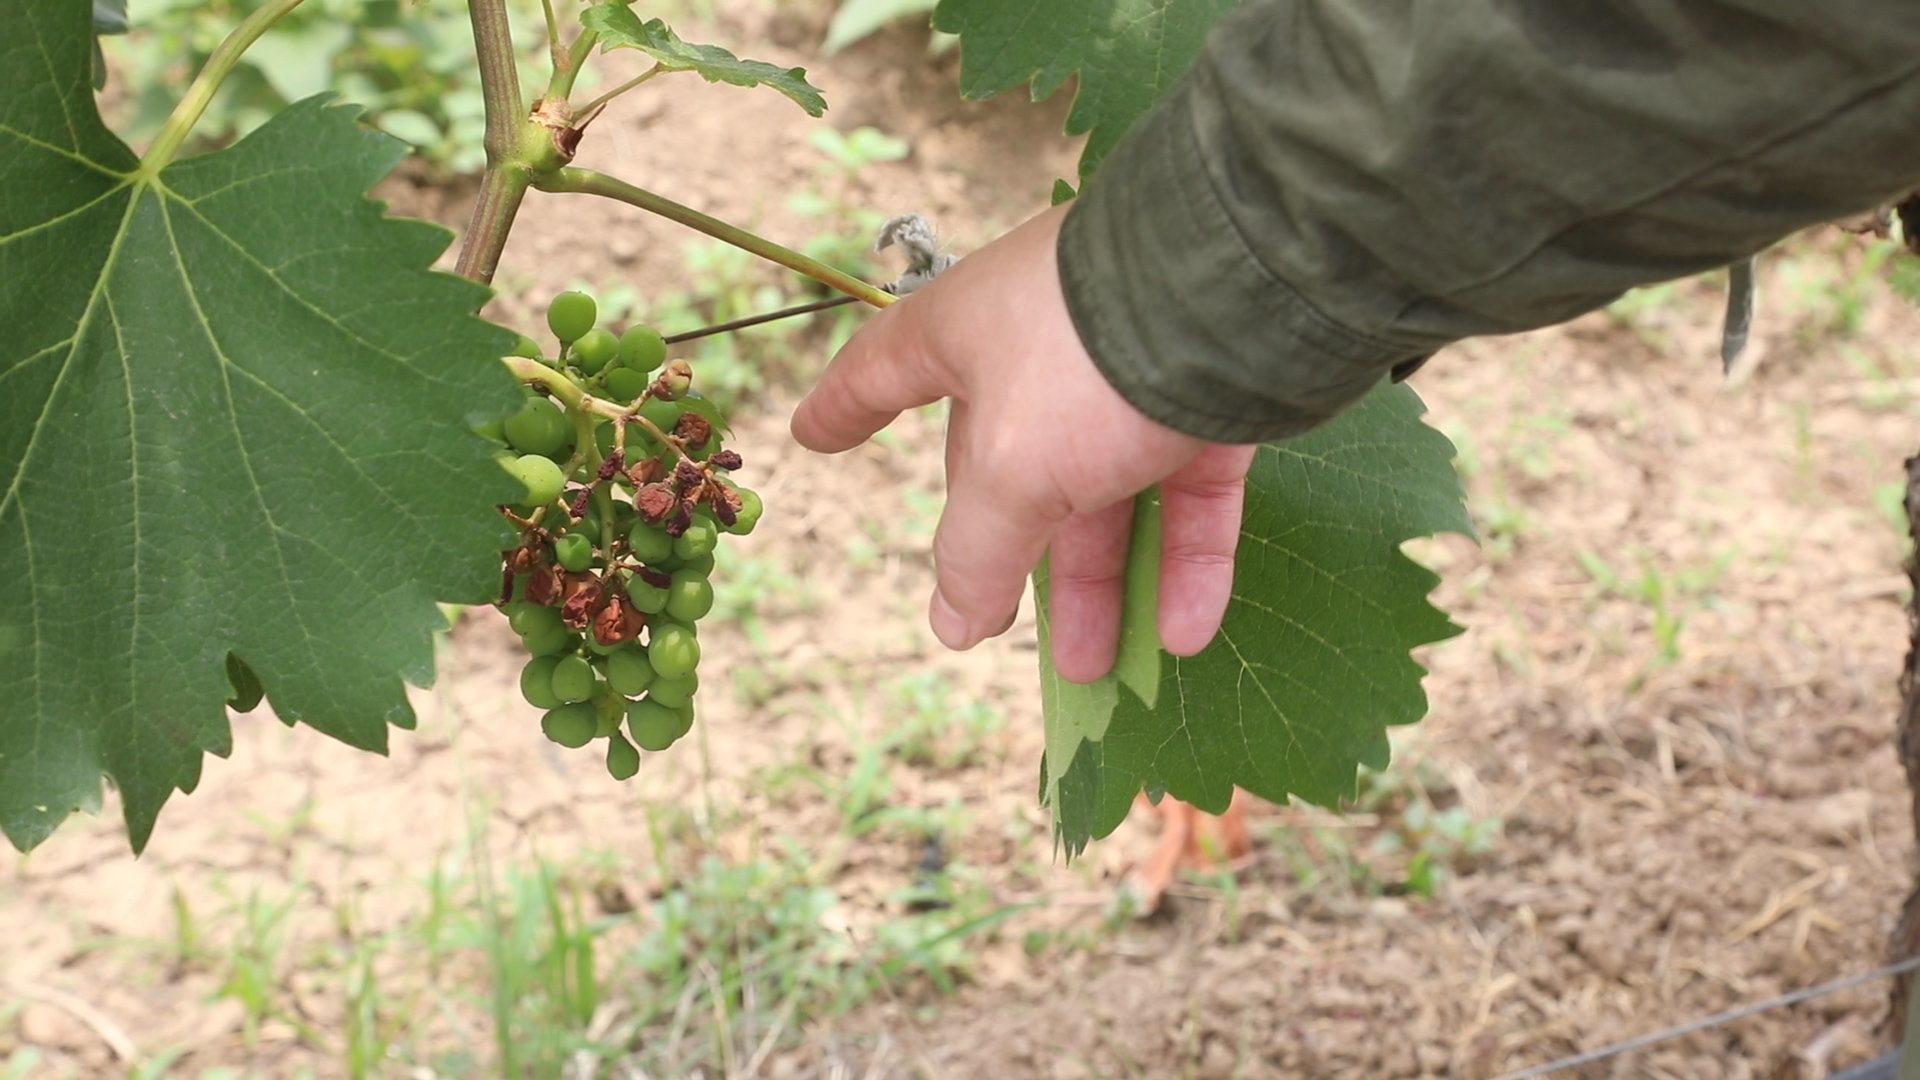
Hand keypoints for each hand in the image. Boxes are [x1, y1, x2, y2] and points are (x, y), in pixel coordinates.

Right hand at [790, 204, 1255, 681]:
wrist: (1243, 289)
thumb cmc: (1088, 361)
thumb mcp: (1008, 468)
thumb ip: (975, 551)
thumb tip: (952, 626)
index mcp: (965, 333)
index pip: (881, 371)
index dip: (844, 407)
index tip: (814, 436)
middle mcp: (1044, 346)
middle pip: (1006, 461)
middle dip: (1006, 551)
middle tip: (992, 624)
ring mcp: (1131, 370)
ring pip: (1107, 491)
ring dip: (1101, 584)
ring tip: (1093, 668)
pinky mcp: (1214, 395)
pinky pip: (1190, 492)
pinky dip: (1184, 562)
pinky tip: (1182, 633)